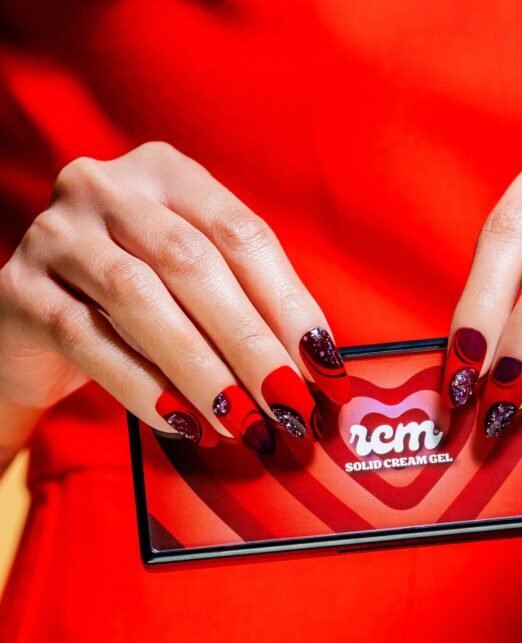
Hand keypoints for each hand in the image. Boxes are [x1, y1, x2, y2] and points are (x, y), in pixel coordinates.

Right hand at [0, 141, 350, 454]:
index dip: (289, 303)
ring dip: (204, 371)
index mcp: (168, 173)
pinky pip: (89, 341)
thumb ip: (249, 306)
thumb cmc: (141, 301)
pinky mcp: (20, 291)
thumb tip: (317, 368)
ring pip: (140, 301)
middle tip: (290, 405)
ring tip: (245, 423)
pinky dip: (146, 389)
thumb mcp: (196, 283)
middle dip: (252, 344)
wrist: (39, 318)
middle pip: (194, 264)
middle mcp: (108, 187)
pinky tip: (188, 424)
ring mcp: (57, 234)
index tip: (325, 365)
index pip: (242, 234)